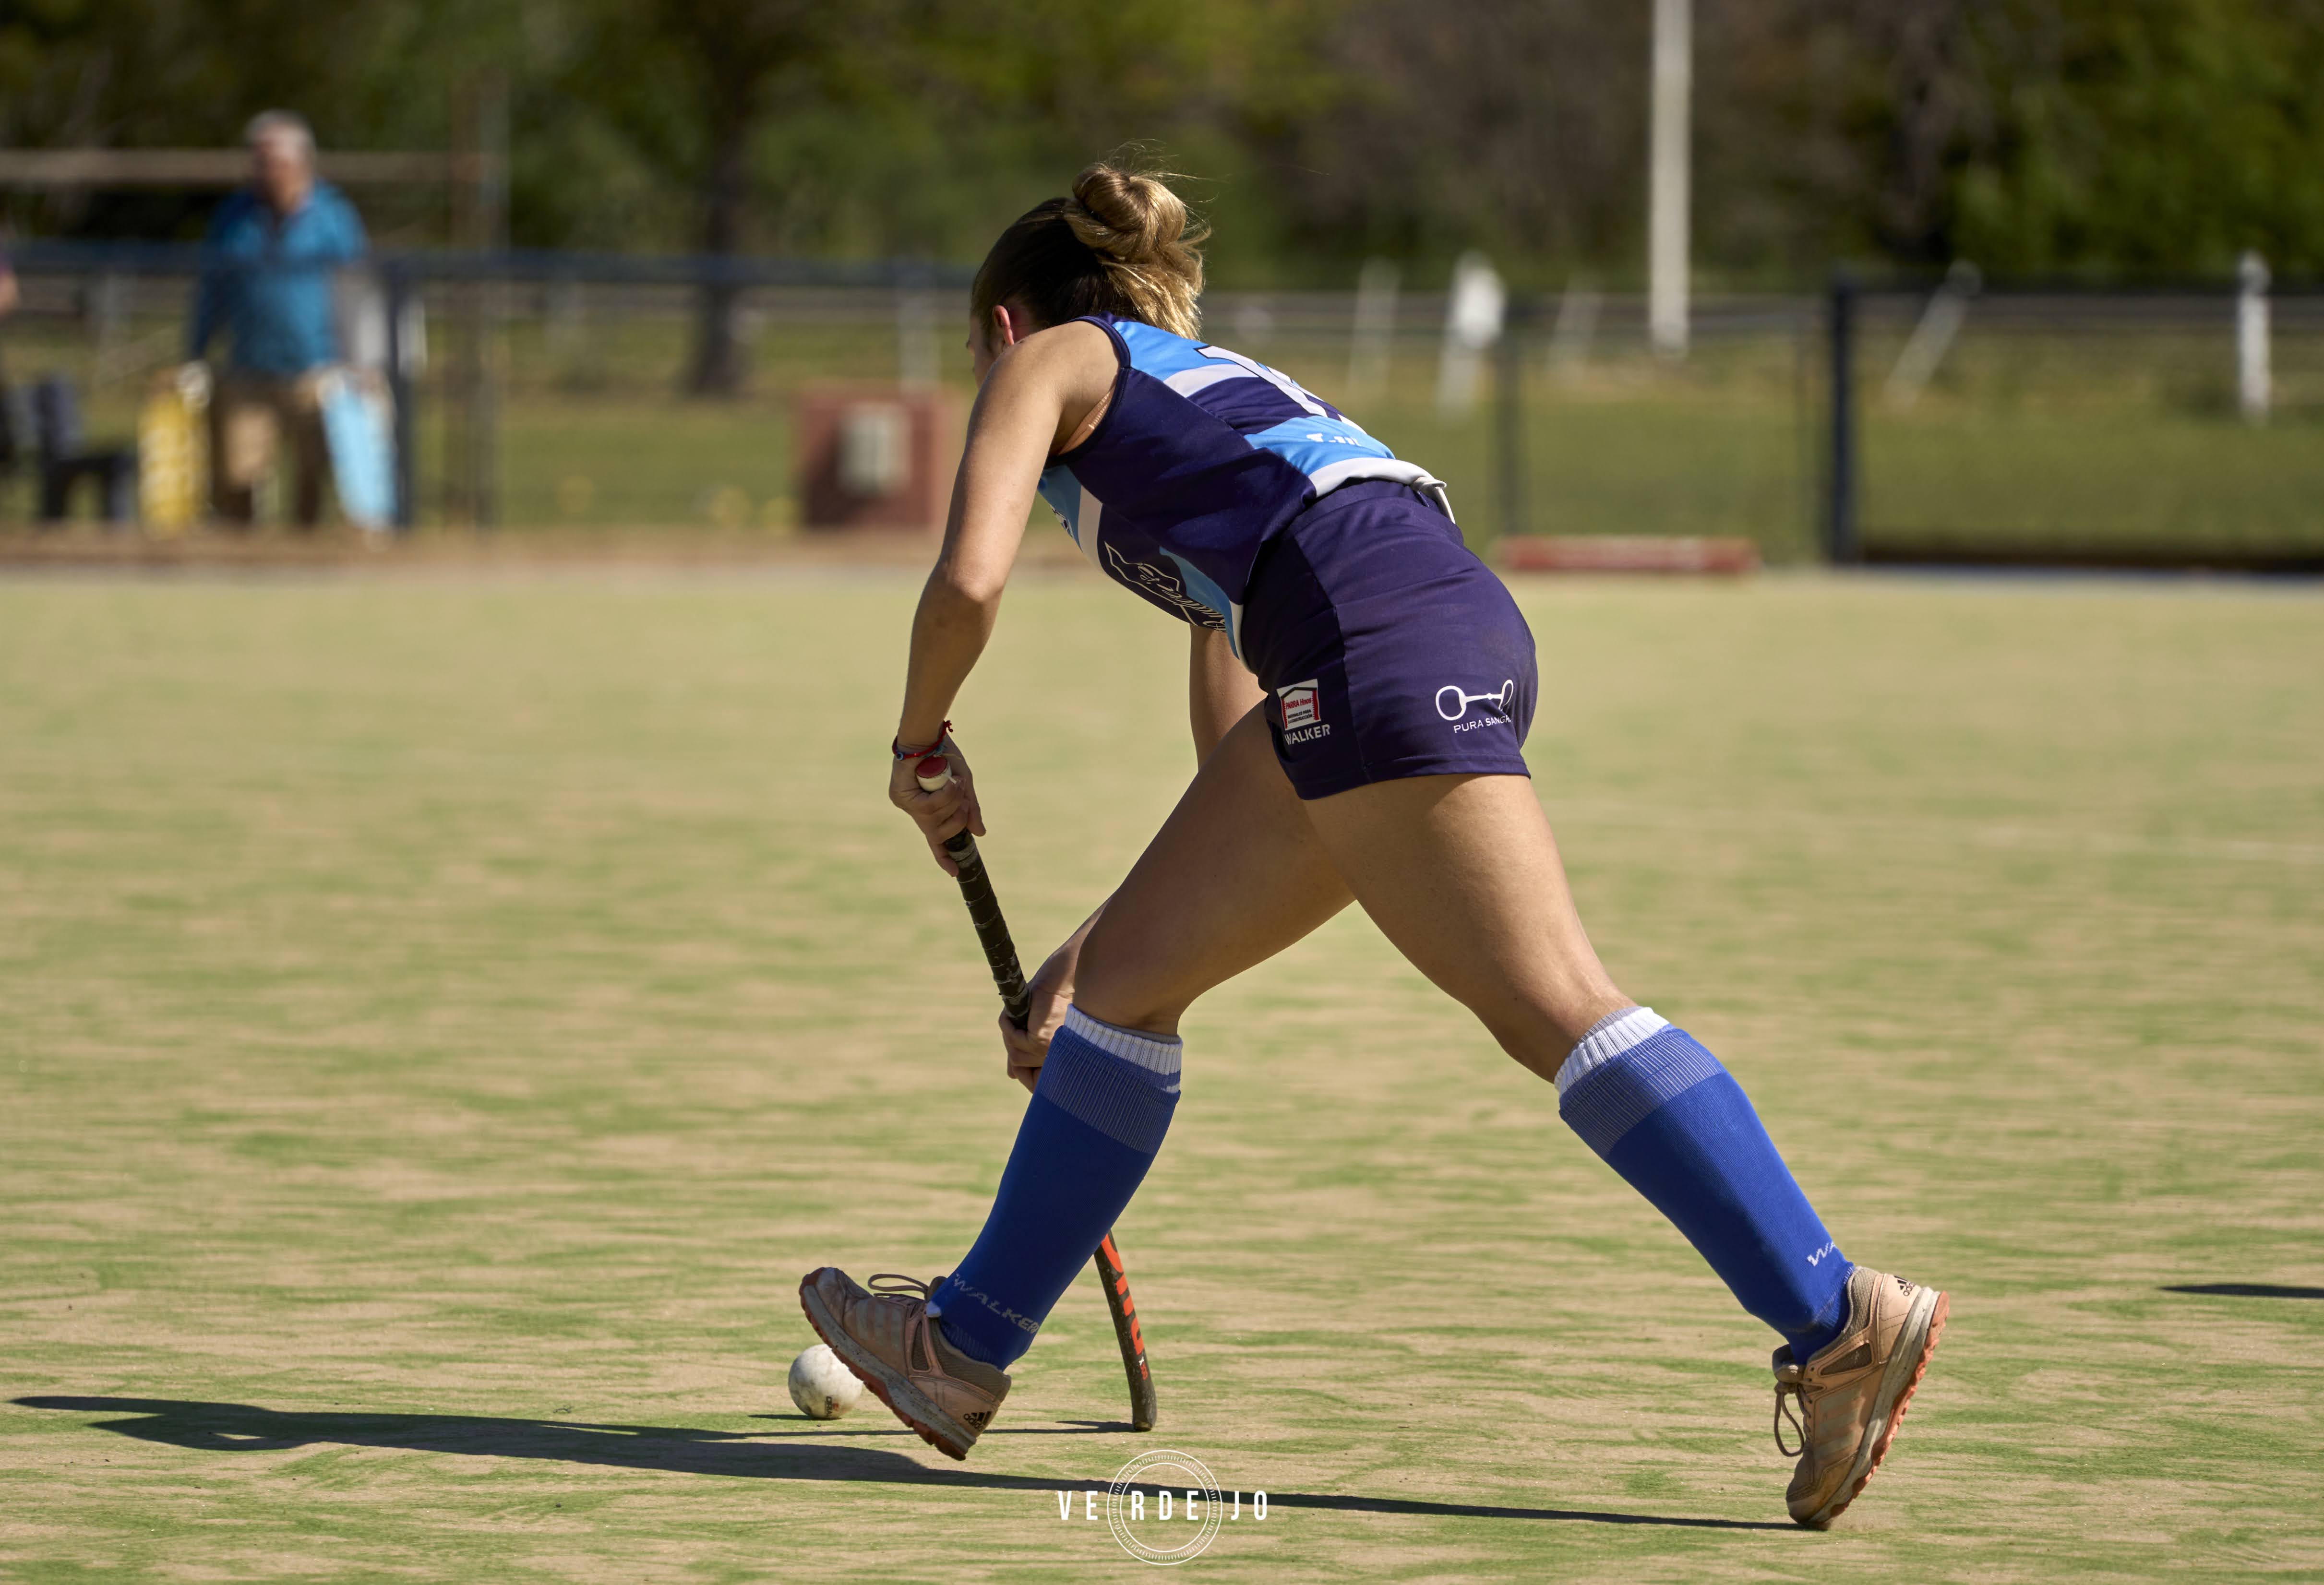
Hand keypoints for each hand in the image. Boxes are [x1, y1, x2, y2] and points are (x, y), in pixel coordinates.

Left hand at [888, 741, 984, 876]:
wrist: (929, 733)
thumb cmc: (944, 755)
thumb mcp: (962, 784)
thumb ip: (970, 808)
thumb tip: (979, 834)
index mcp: (927, 808)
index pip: (934, 839)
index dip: (943, 856)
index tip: (954, 872)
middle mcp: (913, 809)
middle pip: (937, 832)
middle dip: (957, 816)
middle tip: (964, 794)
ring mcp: (904, 804)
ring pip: (933, 820)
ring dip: (952, 802)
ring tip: (957, 781)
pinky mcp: (899, 796)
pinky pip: (927, 808)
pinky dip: (944, 796)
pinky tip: (950, 781)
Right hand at [1000, 938, 1077, 1092]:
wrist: (1062, 982)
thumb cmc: (1052, 1003)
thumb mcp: (1036, 1032)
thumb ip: (1025, 1054)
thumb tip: (1011, 1075)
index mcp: (1059, 1060)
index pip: (1036, 1083)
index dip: (1023, 1073)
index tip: (1017, 1059)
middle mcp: (1056, 1059)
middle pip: (1020, 1067)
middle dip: (1011, 1050)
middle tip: (1013, 1028)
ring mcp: (1049, 1051)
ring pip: (1014, 1055)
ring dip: (1009, 1035)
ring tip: (1014, 1017)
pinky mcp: (1040, 1039)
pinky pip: (1013, 1040)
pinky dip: (1008, 1025)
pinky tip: (1012, 1014)